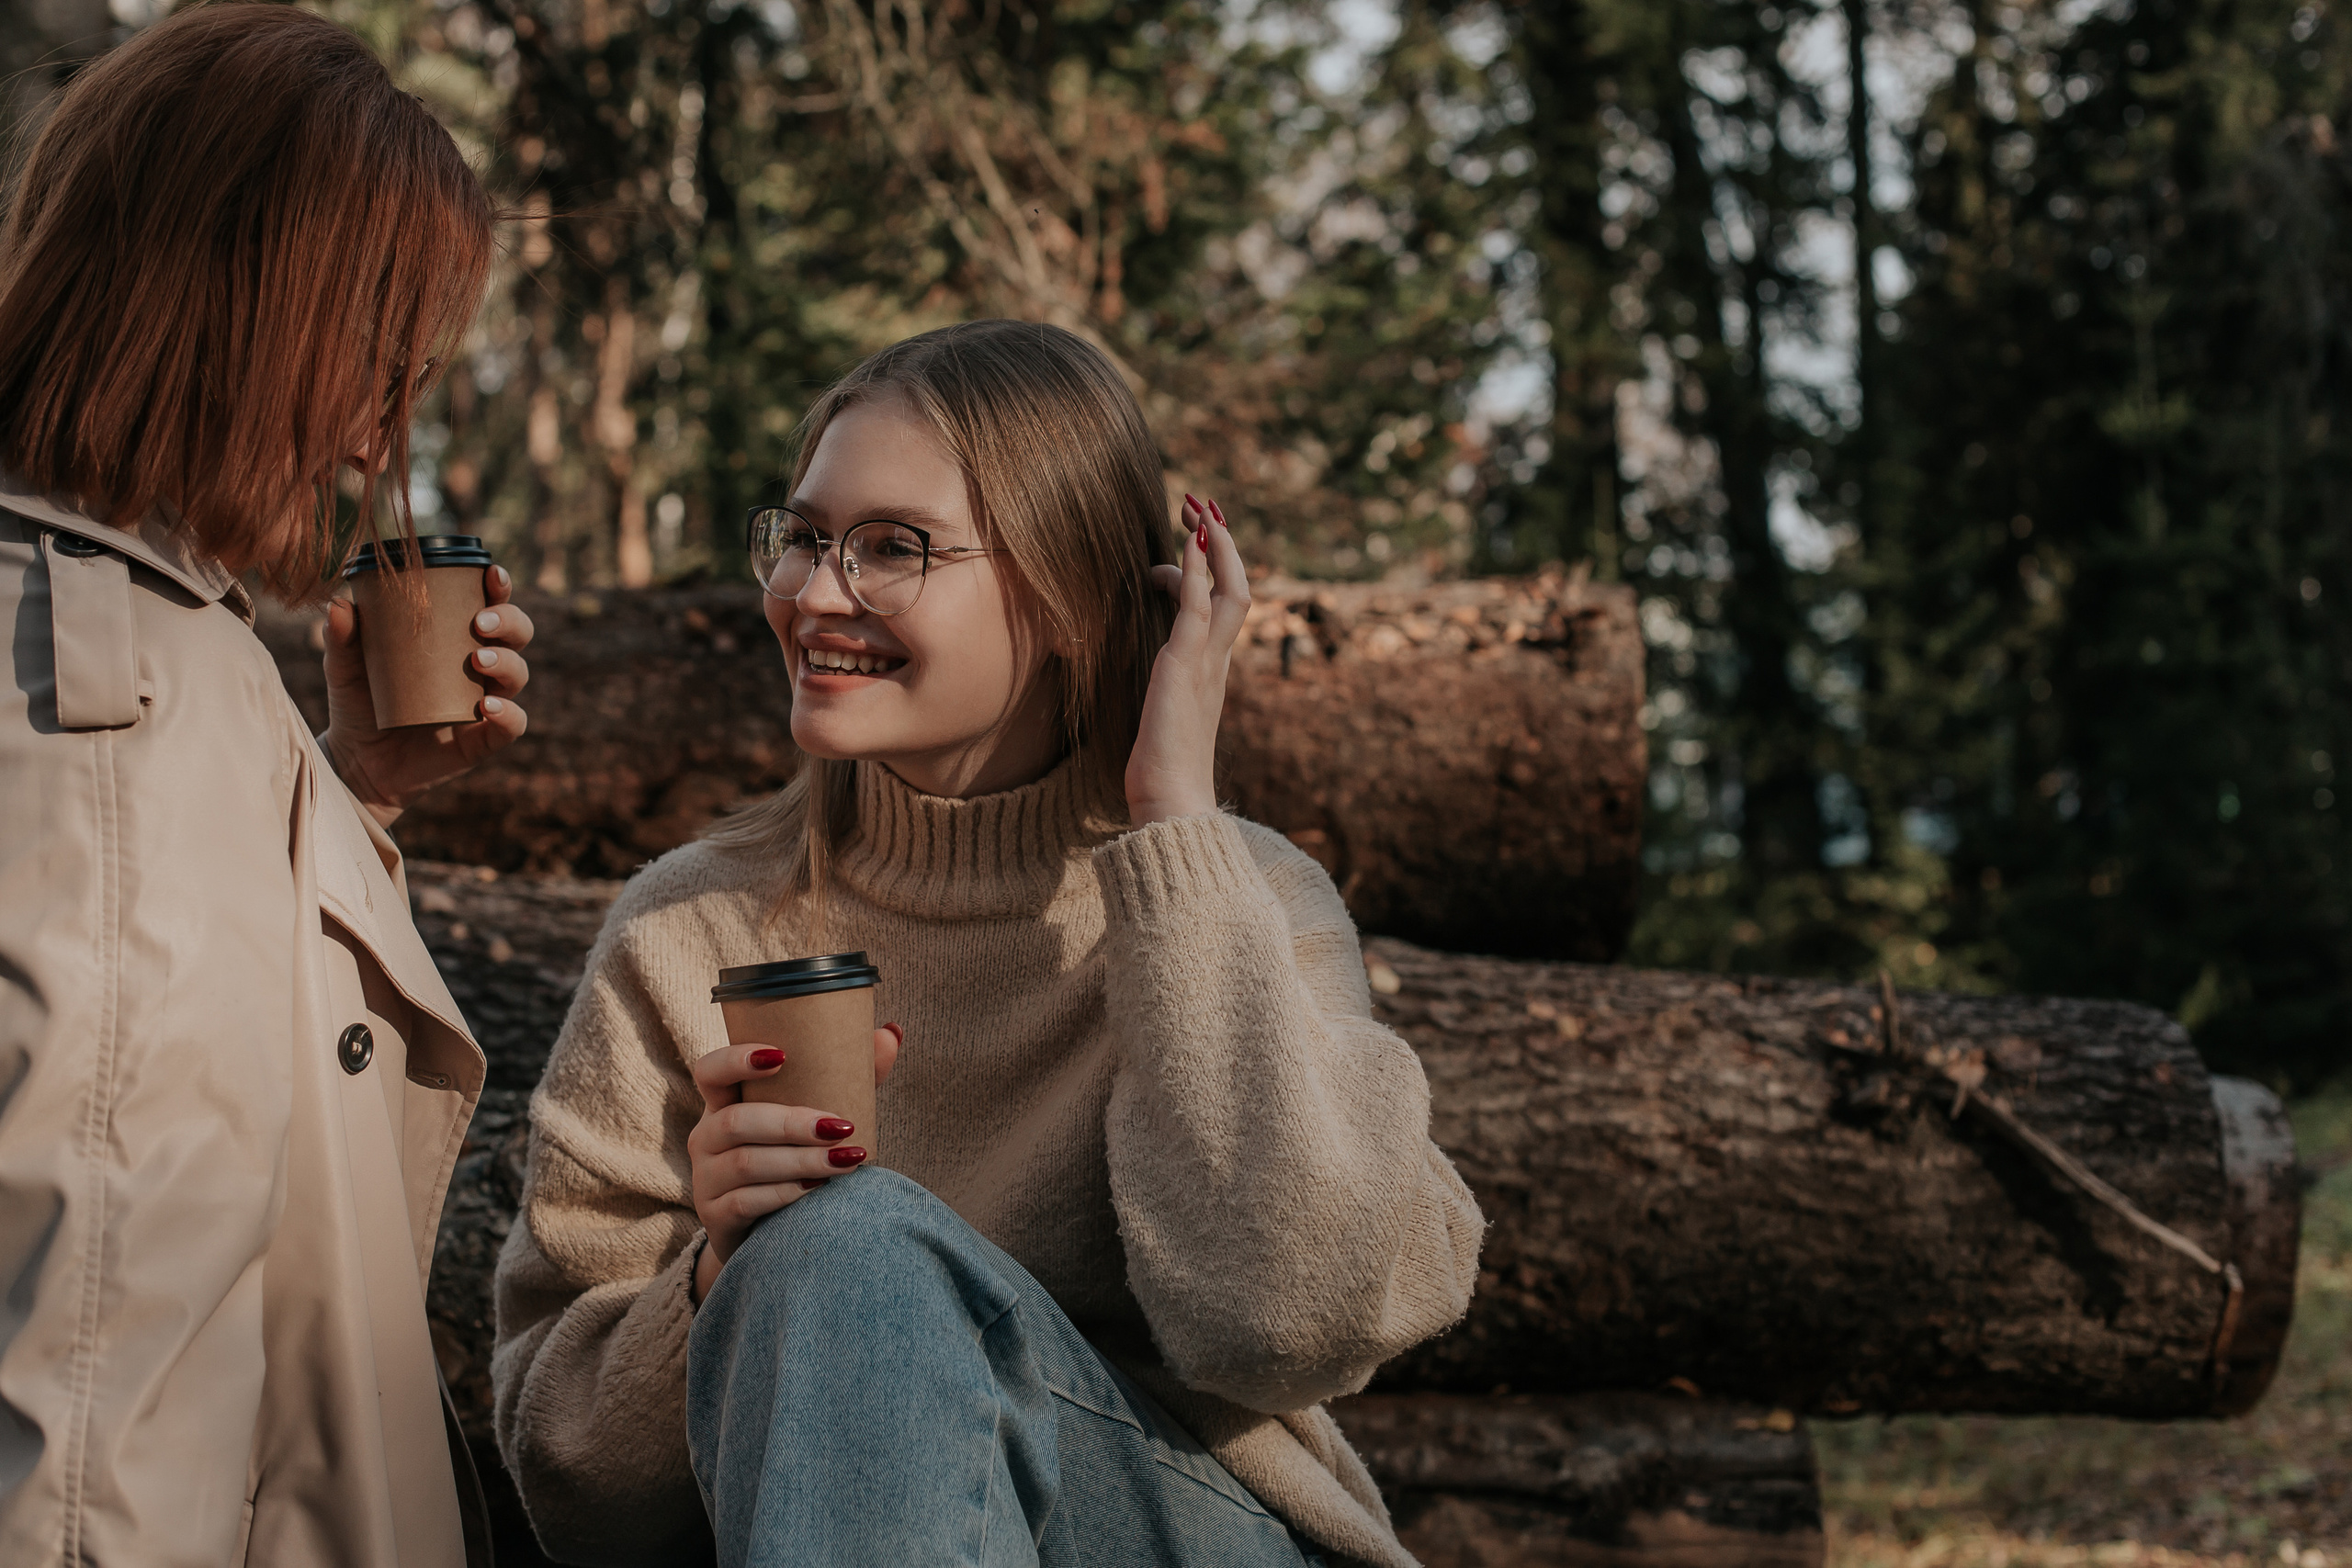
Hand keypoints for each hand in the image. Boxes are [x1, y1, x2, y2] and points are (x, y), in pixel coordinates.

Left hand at [319, 564, 533, 829]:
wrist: (356, 762)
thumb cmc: (358, 705)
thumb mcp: (345, 668)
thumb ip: (342, 638)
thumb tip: (340, 603)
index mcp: (454, 638)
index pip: (489, 604)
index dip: (499, 587)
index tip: (491, 575)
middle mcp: (478, 667)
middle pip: (518, 634)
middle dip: (510, 621)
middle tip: (479, 623)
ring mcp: (484, 702)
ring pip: (519, 674)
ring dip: (507, 662)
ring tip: (478, 660)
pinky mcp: (482, 739)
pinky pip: (513, 724)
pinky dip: (508, 713)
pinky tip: (487, 707)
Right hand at [688, 1024, 902, 1303]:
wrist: (763, 1229)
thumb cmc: (792, 1156)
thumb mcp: (810, 1116)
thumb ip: (848, 1076)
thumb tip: (891, 1033)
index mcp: (723, 1103)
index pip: (710, 1071)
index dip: (736, 1059)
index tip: (782, 1055)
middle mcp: (706, 1137)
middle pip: (738, 1121)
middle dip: (793, 1123)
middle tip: (843, 1126)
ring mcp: (706, 1178)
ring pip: (746, 1163)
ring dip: (802, 1160)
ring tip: (847, 1159)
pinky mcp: (715, 1215)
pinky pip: (747, 1201)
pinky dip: (787, 1193)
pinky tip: (818, 1188)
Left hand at [1128, 495, 1246, 825]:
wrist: (1171, 802)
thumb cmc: (1160, 773)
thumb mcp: (1160, 720)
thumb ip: (1162, 694)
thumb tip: (1150, 684)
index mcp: (1213, 673)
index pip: (1224, 608)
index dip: (1213, 569)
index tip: (1193, 539)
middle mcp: (1218, 663)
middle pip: (1239, 588)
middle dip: (1222, 545)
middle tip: (1202, 506)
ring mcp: (1207, 663)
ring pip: (1230, 590)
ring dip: (1214, 545)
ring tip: (1196, 508)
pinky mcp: (1186, 665)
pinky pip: (1200, 607)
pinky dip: (1198, 571)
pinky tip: (1188, 542)